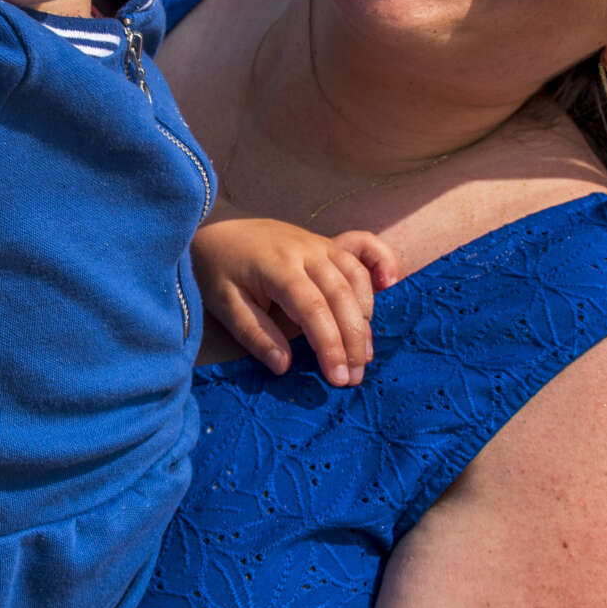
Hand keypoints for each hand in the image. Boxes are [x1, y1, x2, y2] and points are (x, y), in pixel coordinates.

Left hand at [193, 220, 396, 384]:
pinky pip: (364, 248)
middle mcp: (306, 251)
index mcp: (278, 266)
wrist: (216, 229)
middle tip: (354, 378)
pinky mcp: (328, 243)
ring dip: (366, 319)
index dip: (329, 346)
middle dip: (353, 341)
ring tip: (364, 355)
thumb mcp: (225, 305)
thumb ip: (255, 335)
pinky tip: (390, 284)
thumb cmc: (218, 270)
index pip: (313, 310)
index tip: (337, 378)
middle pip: (342, 296)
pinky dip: (382, 263)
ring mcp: (320, 243)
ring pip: (357, 278)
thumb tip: (285, 366)